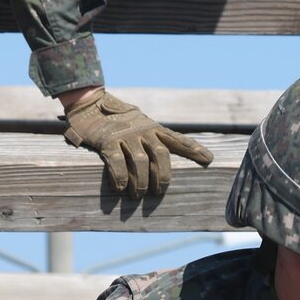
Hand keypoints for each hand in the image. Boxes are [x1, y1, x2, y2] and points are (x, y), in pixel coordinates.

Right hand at [63, 89, 213, 199]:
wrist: (90, 103)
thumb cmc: (116, 119)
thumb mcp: (140, 124)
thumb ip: (151, 138)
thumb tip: (162, 163)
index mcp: (153, 128)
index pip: (177, 139)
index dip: (194, 149)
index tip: (209, 159)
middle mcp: (142, 130)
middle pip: (161, 155)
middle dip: (163, 176)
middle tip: (159, 192)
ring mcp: (125, 135)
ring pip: (140, 162)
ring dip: (141, 182)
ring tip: (137, 195)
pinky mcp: (107, 141)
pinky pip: (117, 162)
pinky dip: (120, 178)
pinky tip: (120, 188)